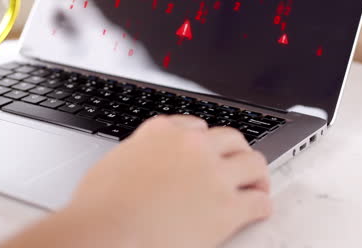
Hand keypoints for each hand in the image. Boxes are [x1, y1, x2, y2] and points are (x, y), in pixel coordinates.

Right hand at [2, 116, 271, 247]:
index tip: (209, 152)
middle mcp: (192, 147)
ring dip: (257, 176)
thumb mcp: (113, 163)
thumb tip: (143, 164)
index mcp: (161, 133)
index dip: (206, 143)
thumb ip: (138, 155)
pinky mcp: (227, 207)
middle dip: (237, 153)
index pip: (196, 127)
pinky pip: (258, 201)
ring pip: (253, 163)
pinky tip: (260, 211)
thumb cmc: (99, 209)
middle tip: (240, 166)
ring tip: (258, 186)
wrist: (105, 233)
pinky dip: (262, 206)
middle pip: (231, 139)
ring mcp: (213, 175)